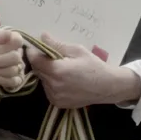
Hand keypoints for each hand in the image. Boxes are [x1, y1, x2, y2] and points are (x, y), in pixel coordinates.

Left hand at [26, 32, 140, 108]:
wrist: (107, 86)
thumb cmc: (94, 66)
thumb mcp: (77, 50)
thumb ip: (57, 44)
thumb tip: (42, 36)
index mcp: (57, 71)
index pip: (34, 60)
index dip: (33, 52)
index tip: (35, 46)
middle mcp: (53, 86)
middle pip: (37, 70)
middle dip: (41, 61)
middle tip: (52, 56)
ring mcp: (54, 97)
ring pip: (42, 80)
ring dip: (47, 73)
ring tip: (61, 68)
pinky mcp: (58, 103)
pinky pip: (48, 90)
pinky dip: (52, 83)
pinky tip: (64, 79)